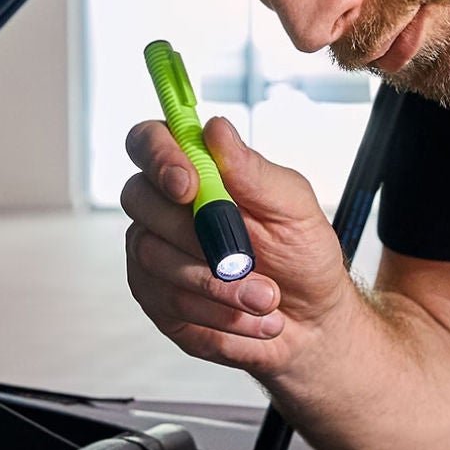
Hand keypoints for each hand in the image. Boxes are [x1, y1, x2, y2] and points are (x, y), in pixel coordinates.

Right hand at [121, 116, 349, 376]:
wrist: (310, 321)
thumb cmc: (301, 255)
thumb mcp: (292, 209)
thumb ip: (252, 171)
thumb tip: (216, 129)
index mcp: (198, 171)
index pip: (150, 141)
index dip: (159, 156)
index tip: (189, 185)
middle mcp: (166, 207)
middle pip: (139, 198)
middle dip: (194, 233)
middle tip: (245, 258)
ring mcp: (155, 253)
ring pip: (155, 257)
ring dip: (218, 283)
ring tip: (266, 298)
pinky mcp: (157, 297)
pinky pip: (168, 301)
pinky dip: (216, 313)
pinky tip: (249, 317)